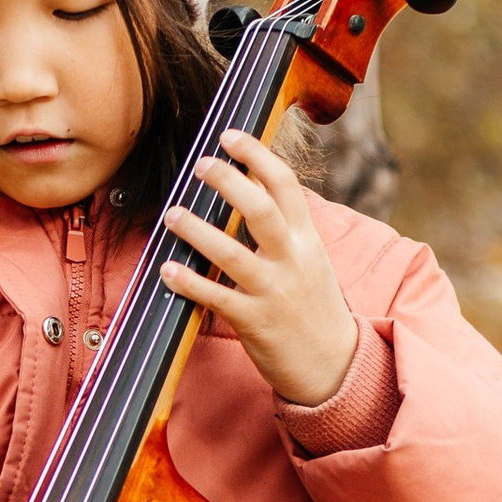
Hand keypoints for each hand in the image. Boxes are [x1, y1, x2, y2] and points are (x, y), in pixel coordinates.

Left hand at [159, 131, 359, 408]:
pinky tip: (167, 269)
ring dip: (196, 230)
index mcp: (308, 240)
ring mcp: (273, 292)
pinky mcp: (254, 323)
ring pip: (231, 253)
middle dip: (227, 181)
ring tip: (172, 214)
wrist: (334, 365)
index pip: (285, 185)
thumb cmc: (313, 307)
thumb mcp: (312, 260)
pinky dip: (189, 281)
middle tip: (199, 165)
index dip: (256, 155)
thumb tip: (252, 187)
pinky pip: (216, 297)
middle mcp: (293, 260)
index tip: (230, 136)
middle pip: (260, 209)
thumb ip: (286, 227)